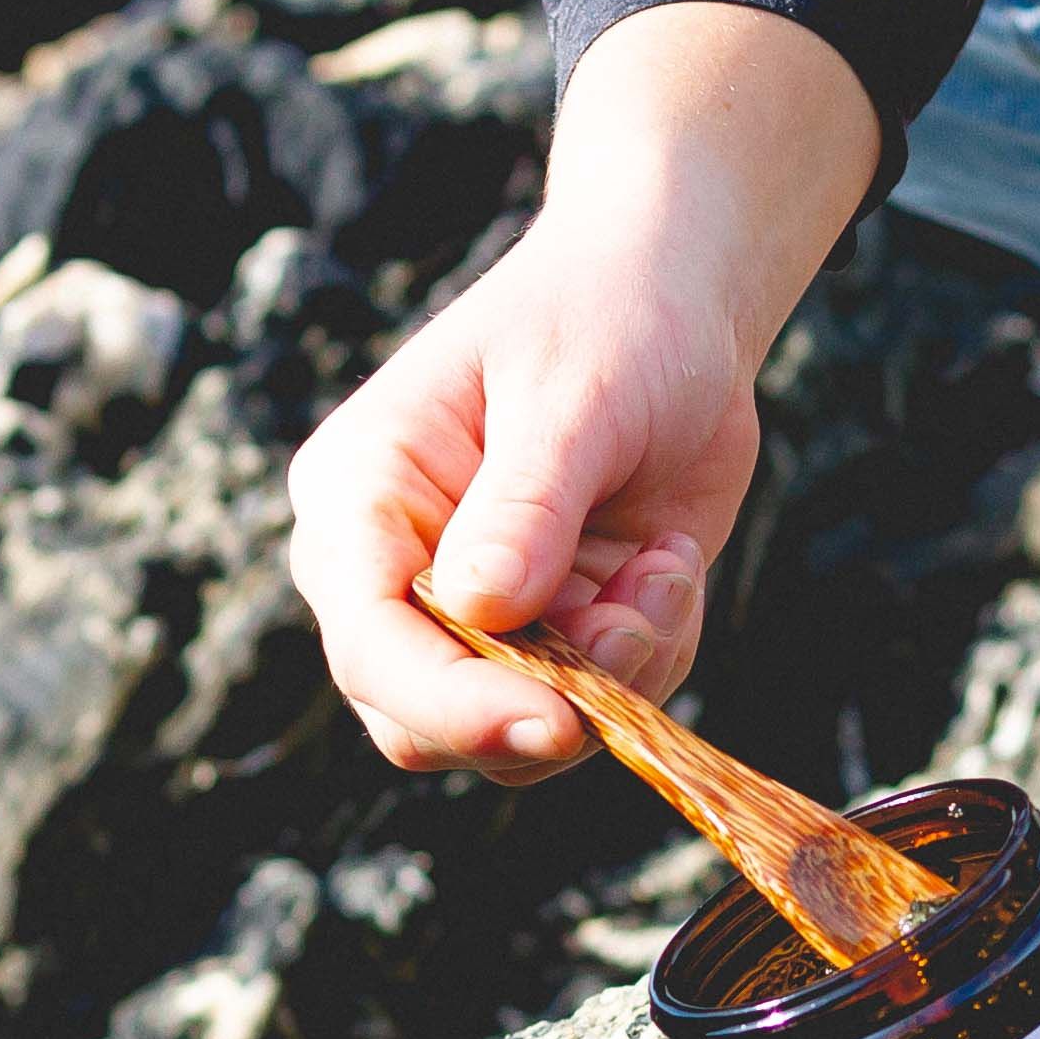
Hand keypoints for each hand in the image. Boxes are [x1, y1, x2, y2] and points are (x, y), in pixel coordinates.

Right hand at [286, 4, 874, 782]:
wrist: (678, 305)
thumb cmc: (607, 318)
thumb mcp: (572, 396)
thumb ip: (528, 506)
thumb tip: (484, 610)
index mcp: (360, 498)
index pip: (369, 641)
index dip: (450, 703)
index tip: (552, 721)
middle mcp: (396, 575)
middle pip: (423, 722)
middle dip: (541, 707)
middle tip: (638, 633)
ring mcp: (477, 616)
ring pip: (522, 733)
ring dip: (618, 670)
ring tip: (665, 559)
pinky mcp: (553, 635)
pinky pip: (598, 702)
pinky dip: (653, 648)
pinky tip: (669, 557)